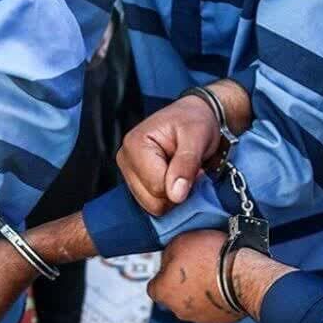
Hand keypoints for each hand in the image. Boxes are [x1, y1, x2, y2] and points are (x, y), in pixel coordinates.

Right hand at [117, 80, 249, 215]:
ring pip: (152, 206)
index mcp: (135, 145)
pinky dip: (168, 197)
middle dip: (176, 192)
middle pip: (152, 201)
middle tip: (189, 171)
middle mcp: (126, 160)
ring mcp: (129, 173)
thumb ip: (186, 164)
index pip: (156, 187)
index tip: (194, 168)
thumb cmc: (194, 121)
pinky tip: (174, 179)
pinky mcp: (136, 182)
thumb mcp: (196, 137)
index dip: (181, 184)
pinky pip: (153, 203)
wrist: (193, 116)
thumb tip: (176, 195)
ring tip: (181, 173)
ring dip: (173, 195)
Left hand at [147, 230, 243, 322]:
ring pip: (195, 304)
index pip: (153, 287)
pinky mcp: (221, 320)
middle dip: (182, 284)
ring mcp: (200, 318)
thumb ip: (168, 253)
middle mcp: (179, 310)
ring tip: (214, 274)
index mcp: (164, 292)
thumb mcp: (180, 241)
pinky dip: (217, 298)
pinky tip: (225, 283)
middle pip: (174, 296)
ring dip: (201, 292)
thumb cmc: (213, 258)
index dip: (163, 274)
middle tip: (196, 267)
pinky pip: (214, 308)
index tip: (172, 266)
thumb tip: (169, 258)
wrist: (245, 276)